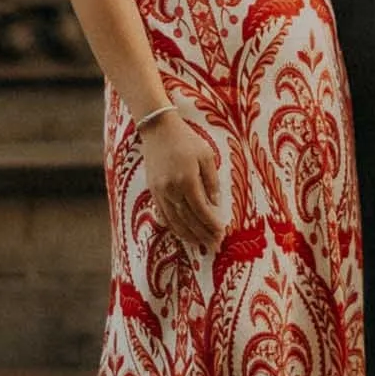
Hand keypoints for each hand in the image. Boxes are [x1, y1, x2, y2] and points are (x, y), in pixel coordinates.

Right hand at [139, 102, 224, 253]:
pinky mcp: (153, 191)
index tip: (221, 233)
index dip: (211, 224)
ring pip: (174, 220)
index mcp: (187, 180)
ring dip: (188, 234)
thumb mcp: (206, 156)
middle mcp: (172, 189)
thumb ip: (211, 181)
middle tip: (214, 245)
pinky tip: (182, 233)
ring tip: (200, 244)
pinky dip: (173, 226)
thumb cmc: (186, 140)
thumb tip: (215, 204)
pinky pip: (163, 214)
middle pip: (188, 219)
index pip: (201, 209)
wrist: (158, 130)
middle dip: (202, 234)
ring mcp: (160, 192)